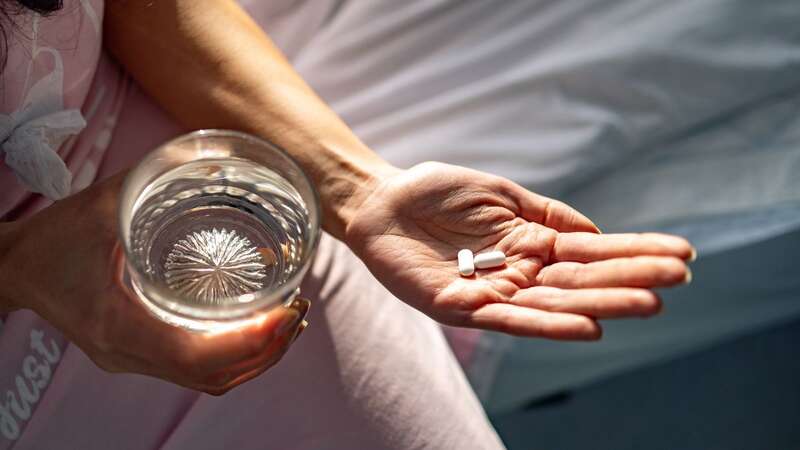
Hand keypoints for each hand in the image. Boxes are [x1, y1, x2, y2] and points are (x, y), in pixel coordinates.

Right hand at [0, 174, 308, 394]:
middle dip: (266, 350)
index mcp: (116, 323)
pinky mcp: (139, 357)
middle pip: (212, 376)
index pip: (194, 356)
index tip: (286, 312)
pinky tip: (257, 330)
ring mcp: (132, 361)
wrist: (13, 269)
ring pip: (209, 381)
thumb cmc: (54, 237)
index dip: (249, 341)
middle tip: (297, 310)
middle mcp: (126, 353)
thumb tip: (220, 157)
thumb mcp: (103, 201)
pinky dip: (235, 359)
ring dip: (256, 359)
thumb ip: (158, 177)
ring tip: (288, 321)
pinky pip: (198, 373)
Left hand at [346, 162, 693, 339]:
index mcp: (533, 244)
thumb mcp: (503, 195)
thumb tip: (597, 233)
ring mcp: (493, 293)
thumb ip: (548, 216)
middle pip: (582, 280)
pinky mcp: (460, 307)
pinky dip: (548, 325)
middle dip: (629, 280)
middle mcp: (521, 273)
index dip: (635, 253)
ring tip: (647, 304)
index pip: (593, 251)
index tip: (682, 254)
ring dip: (601, 305)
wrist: (382, 201)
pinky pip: (509, 319)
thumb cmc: (438, 192)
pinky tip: (587, 327)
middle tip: (678, 280)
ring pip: (554, 304)